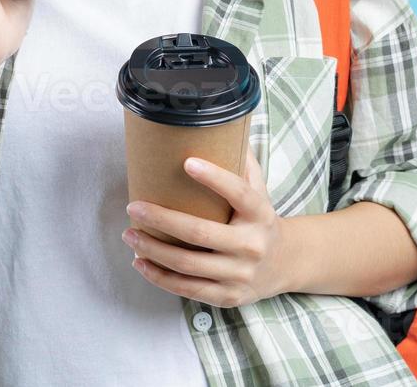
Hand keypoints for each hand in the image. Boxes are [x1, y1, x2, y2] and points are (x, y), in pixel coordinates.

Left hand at [121, 146, 296, 307]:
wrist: (286, 264)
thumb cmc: (259, 219)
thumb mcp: (259, 190)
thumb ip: (240, 161)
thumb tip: (215, 121)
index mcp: (261, 213)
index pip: (239, 192)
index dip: (214, 177)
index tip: (186, 162)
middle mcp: (253, 245)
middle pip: (201, 233)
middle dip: (162, 220)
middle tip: (134, 207)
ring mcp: (241, 274)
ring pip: (188, 264)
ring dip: (153, 250)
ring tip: (130, 235)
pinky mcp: (228, 296)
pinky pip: (188, 288)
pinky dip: (160, 276)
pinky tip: (140, 262)